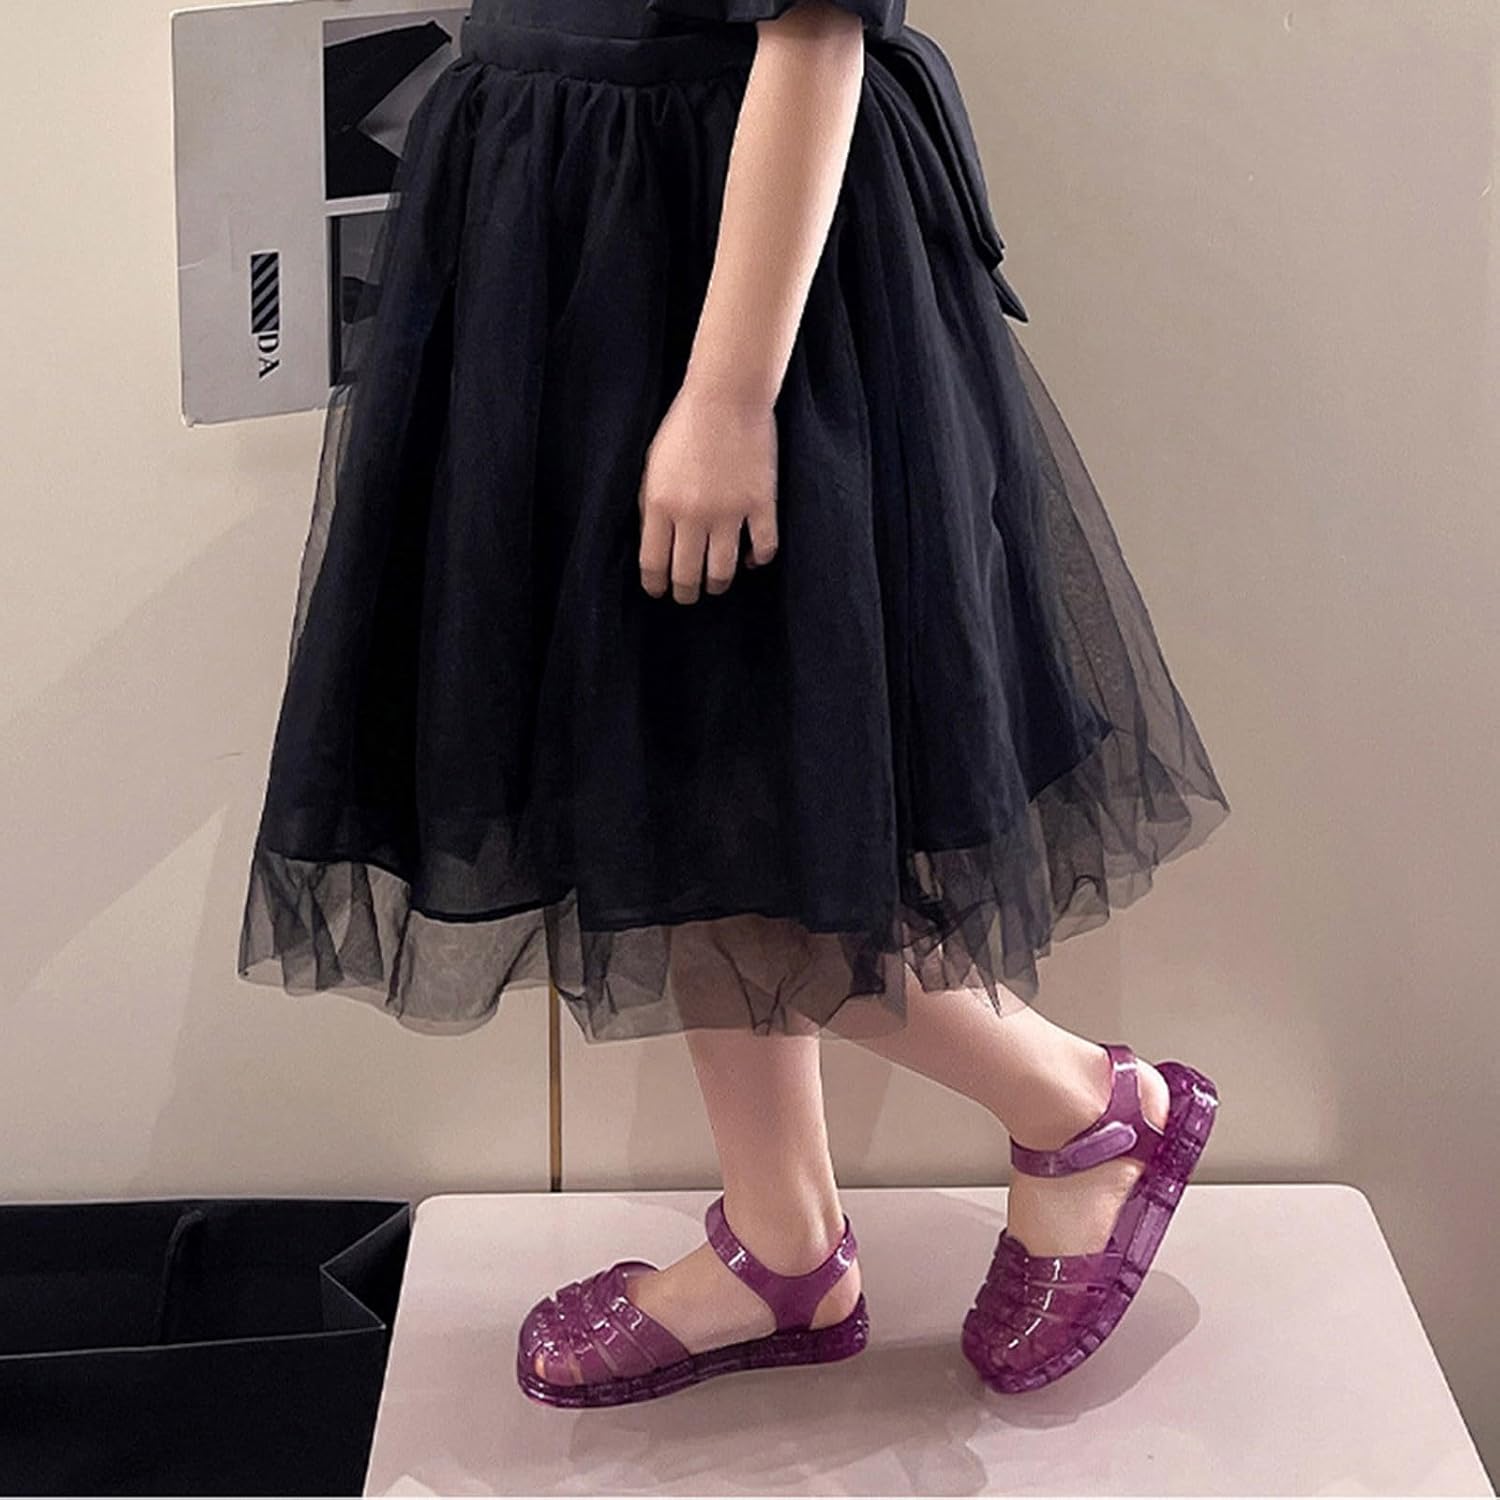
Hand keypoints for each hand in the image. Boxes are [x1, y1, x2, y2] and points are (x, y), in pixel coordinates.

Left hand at [638, 384, 779, 603]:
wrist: (726, 395)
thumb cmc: (684, 426)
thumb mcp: (651, 467)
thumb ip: (650, 507)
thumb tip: (654, 545)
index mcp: (660, 505)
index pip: (654, 564)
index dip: (656, 586)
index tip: (659, 592)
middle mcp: (693, 515)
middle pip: (688, 575)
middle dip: (686, 593)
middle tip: (688, 596)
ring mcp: (730, 512)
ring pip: (723, 571)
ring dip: (718, 584)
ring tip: (716, 584)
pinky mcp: (762, 504)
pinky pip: (764, 548)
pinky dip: (758, 559)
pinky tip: (752, 558)